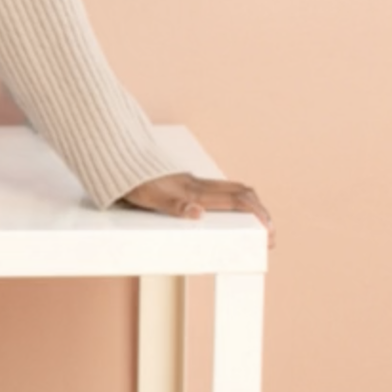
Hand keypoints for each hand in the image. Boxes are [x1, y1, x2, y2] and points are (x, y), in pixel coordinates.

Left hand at [120, 172, 273, 248]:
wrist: (120, 161)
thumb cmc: (134, 183)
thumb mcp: (150, 199)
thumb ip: (174, 206)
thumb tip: (198, 213)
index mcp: (194, 191)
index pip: (235, 200)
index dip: (256, 213)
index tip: (269, 229)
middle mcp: (198, 186)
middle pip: (240, 192)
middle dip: (260, 209)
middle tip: (270, 229)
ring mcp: (193, 184)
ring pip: (231, 189)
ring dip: (250, 203)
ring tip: (259, 219)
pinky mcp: (187, 184)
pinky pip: (218, 190)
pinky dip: (235, 199)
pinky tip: (233, 208)